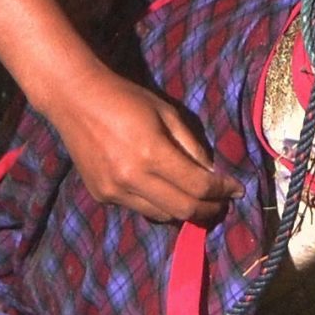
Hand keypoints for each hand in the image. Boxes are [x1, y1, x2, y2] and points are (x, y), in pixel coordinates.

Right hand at [48, 64, 238, 226]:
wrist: (76, 100)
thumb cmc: (127, 99)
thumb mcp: (167, 113)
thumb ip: (191, 146)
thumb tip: (212, 174)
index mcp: (152, 153)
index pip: (198, 186)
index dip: (222, 190)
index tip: (237, 189)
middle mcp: (132, 178)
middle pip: (183, 209)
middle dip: (209, 209)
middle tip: (223, 203)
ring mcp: (114, 191)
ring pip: (161, 215)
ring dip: (184, 210)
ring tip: (197, 200)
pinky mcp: (101, 196)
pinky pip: (139, 208)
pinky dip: (158, 204)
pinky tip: (164, 190)